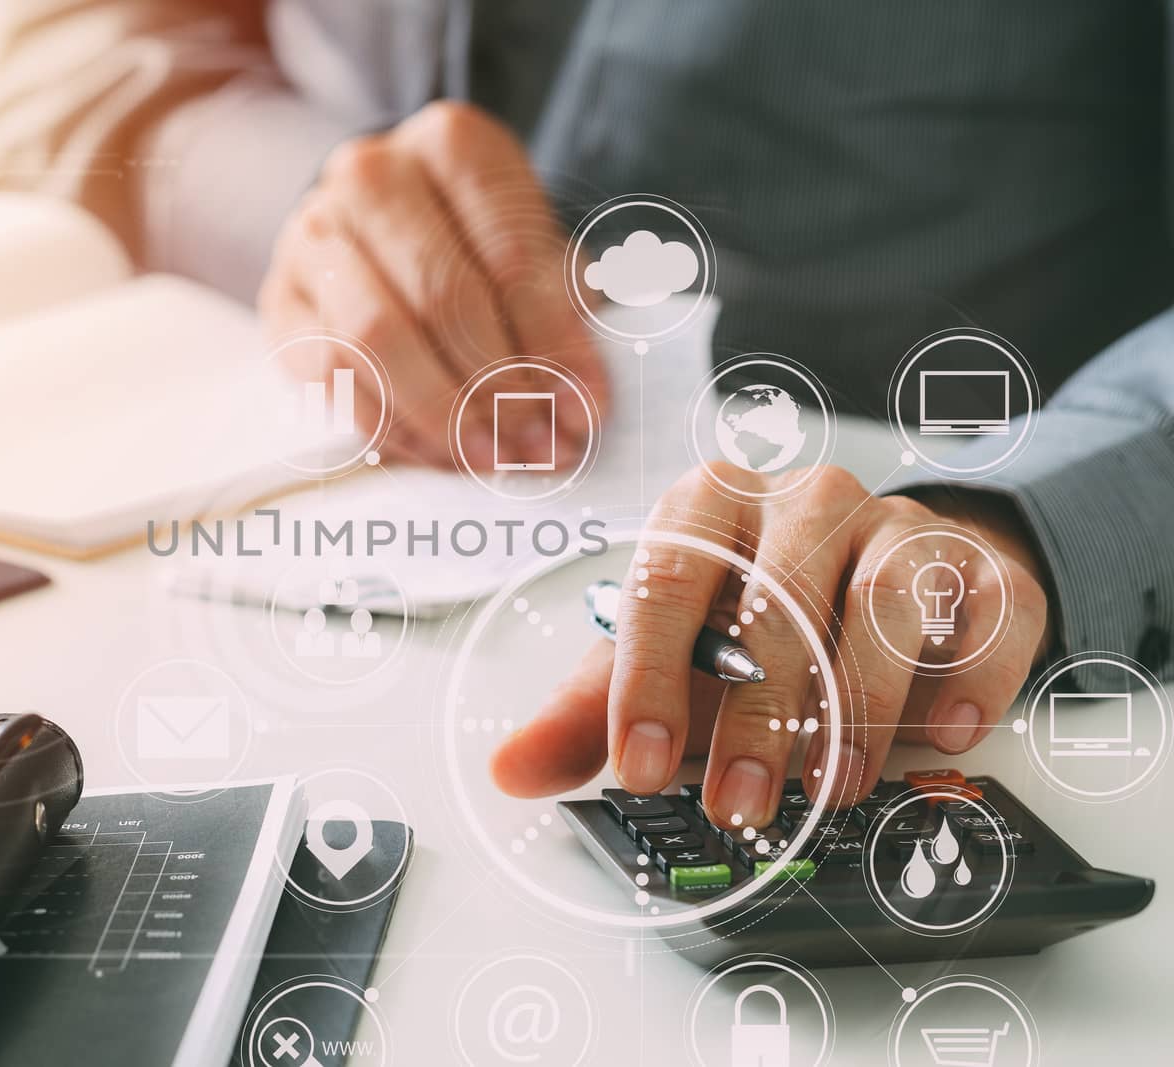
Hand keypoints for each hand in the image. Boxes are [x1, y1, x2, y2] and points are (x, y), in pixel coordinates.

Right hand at [258, 100, 607, 466]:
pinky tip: (439, 452)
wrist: (374, 222)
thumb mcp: (533, 247)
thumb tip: (578, 405)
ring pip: (376, 339)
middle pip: (441, 297)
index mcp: (451, 145)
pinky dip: (392, 427)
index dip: (555, 343)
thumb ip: (562, 311)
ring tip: (492, 457)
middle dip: (500, 388)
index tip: (586, 407)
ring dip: (443, 415)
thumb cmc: (473, 239)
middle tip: (540, 446)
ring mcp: (314, 234)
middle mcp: (372, 176)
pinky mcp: (281, 299)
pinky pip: (332, 376)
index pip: (510, 256)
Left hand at [490, 463, 1052, 827]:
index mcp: (707, 507)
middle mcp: (803, 501)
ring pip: (884, 602)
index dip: (649, 679)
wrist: (871, 578)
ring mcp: (895, 525)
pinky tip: (940, 734)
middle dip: (755, 716)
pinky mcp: (976, 565)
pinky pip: (985, 614)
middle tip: (739, 803)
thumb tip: (509, 769)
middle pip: (779, 598)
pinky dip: (966, 679)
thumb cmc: (749, 620)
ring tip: (829, 786)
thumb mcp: (663, 659)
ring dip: (858, 707)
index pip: (667, 581)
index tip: (639, 765)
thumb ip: (589, 715)